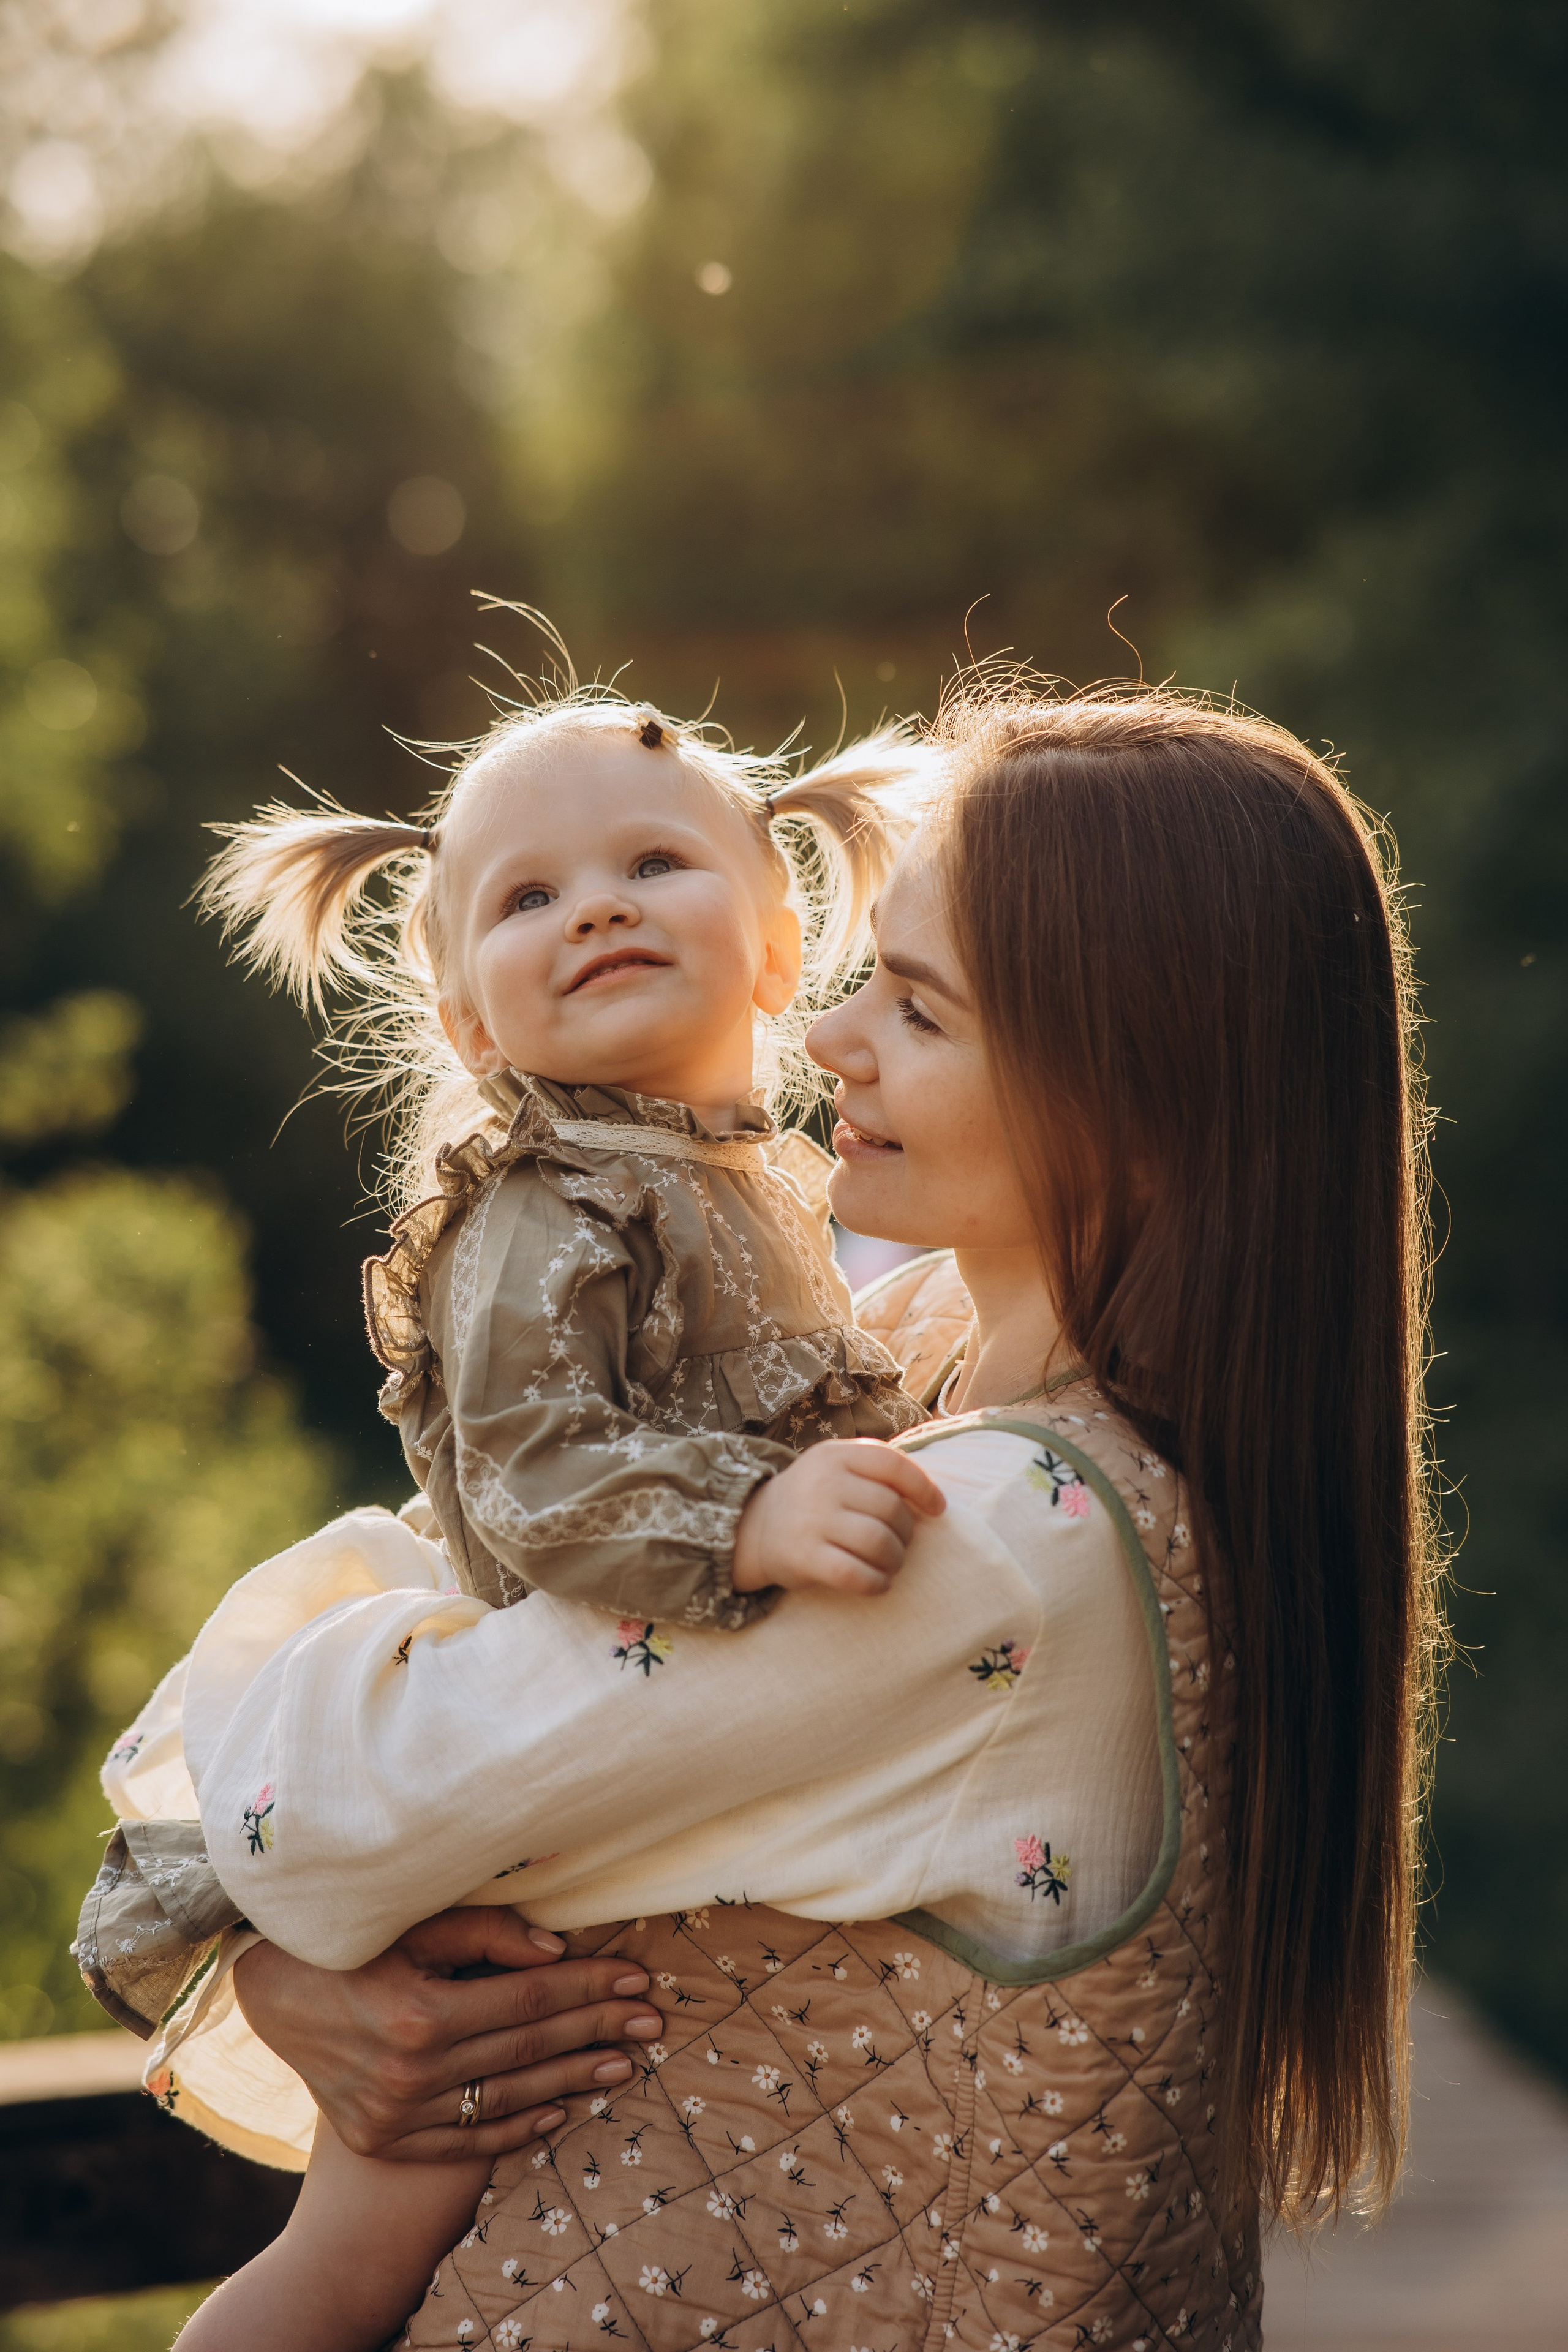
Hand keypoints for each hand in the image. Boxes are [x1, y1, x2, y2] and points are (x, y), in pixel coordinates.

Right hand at [233, 1907, 663, 2162]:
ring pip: (507, 2097)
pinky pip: (465, 2139)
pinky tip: (558, 2111)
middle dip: (597, 2030)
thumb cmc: (350, 1941)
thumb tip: (556, 1950)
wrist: (271, 1994)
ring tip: (623, 2064)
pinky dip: (516, 2127)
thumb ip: (485, 1933)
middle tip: (651, 2020)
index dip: (589, 1987)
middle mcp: (410, 2072)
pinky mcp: (384, 2138)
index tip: (636, 1977)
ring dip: (572, 2081)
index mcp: (418, 2013)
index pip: (530, 2001)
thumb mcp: (412, 1922)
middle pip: (528, 2049)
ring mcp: (396, 2114)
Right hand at [732, 1438, 944, 1596]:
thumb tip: (933, 1500)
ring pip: (879, 1542)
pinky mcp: (803, 1557)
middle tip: (900, 1543)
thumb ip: (879, 1473)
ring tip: (890, 1564)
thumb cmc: (815, 1499)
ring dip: (895, 1559)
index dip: (924, 1488)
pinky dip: (876, 1583)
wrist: (754, 1527)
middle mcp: (822, 1482)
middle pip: (891, 1508)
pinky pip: (856, 1575)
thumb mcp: (838, 1468)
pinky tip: (878, 1583)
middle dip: (907, 1532)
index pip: (893, 1464)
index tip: (936, 1508)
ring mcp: (811, 1519)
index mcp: (835, 1454)